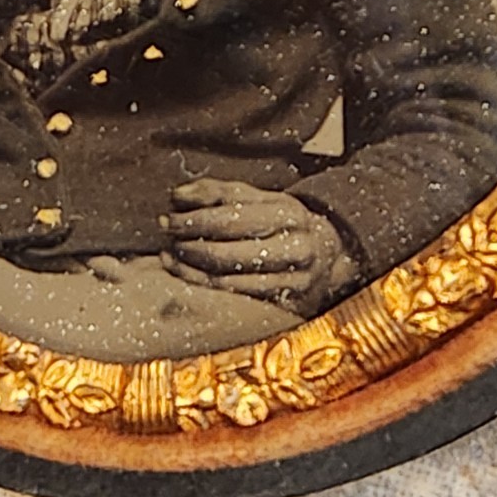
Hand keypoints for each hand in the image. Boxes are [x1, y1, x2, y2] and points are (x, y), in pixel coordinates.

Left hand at [161, 178, 353, 315]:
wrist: (330, 253)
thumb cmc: (285, 221)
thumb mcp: (261, 197)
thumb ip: (221, 193)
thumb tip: (178, 195)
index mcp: (288, 213)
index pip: (232, 216)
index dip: (195, 217)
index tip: (170, 214)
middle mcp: (293, 247)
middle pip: (228, 250)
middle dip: (189, 242)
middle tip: (167, 233)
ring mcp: (291, 280)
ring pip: (228, 277)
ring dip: (190, 266)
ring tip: (169, 254)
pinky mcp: (285, 303)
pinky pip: (234, 294)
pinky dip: (204, 283)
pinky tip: (186, 272)